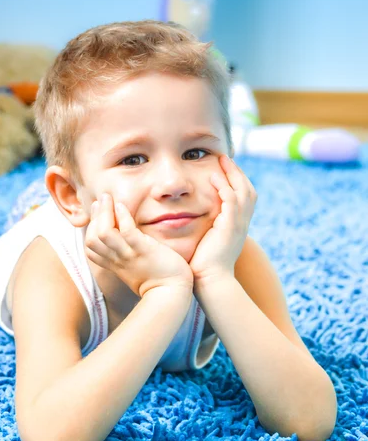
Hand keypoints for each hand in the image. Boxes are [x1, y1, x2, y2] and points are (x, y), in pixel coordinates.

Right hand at [84, 193, 193, 297]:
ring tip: (108, 198)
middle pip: (92, 238)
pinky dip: (122, 217)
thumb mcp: (135, 268)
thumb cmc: (158, 280)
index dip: (90, 228)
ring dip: (104, 212)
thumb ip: (127, 255)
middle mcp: (118, 260)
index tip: (97, 212)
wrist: (171, 294)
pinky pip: (127, 232)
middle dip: (94, 216)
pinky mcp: (144, 251)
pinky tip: (122, 206)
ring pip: (105, 233)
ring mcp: (129, 255)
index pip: (90, 247)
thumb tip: (125, 238)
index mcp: (114, 265)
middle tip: (102, 199)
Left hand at [190, 154, 256, 286]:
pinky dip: (224, 188)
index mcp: (237, 226)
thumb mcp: (207, 243)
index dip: (236, 181)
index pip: (243, 197)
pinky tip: (213, 178)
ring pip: (243, 192)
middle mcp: (242, 224)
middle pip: (248, 190)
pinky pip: (231, 202)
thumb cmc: (203, 266)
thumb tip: (191, 221)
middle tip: (225, 158)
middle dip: (237, 172)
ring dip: (232, 174)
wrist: (210, 283)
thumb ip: (205, 229)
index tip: (224, 168)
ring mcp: (238, 226)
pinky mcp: (230, 228)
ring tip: (221, 161)